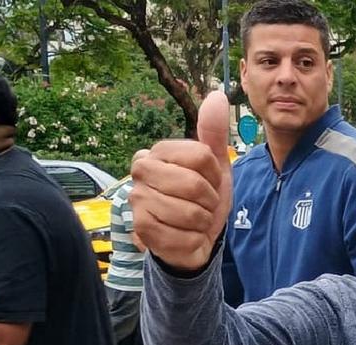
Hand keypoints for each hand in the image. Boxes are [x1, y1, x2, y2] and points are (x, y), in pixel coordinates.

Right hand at [130, 91, 232, 269]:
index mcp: (158, 151)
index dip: (215, 175)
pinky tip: (185, 236)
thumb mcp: (215, 166)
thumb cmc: (202, 200)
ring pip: (190, 212)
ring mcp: (137, 199)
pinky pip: (183, 233)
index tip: (209, 183)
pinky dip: (194, 239)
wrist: (195, 238)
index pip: (202, 156)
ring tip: (193, 221)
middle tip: (202, 204)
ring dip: (202, 222)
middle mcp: (140, 171)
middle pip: (194, 183)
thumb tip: (217, 95)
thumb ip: (214, 132)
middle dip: (209, 201)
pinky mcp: (141, 228)